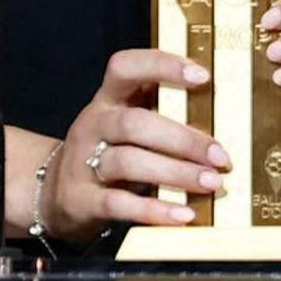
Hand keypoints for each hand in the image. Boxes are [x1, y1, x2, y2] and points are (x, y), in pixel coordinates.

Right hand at [38, 47, 226, 238]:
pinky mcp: (82, 199)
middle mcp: (93, 125)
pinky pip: (118, 203)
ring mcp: (83, 162)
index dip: (162, 66)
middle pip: (134, 123)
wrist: (54, 192)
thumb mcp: (126, 126)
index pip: (125, 68)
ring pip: (128, 161)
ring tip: (211, 183)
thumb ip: (161, 116)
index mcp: (107, 100)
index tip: (203, 76)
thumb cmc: (109, 153)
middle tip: (220, 156)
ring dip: (175, 172)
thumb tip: (225, 120)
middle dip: (182, 139)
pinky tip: (183, 215)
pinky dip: (154, 210)